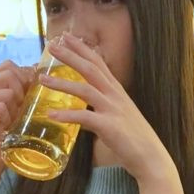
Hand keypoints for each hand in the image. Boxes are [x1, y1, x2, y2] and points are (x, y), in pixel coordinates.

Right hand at [0, 60, 35, 177]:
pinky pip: (0, 105)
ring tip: (7, 125)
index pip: (8, 66)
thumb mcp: (12, 113)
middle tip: (20, 112)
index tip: (31, 92)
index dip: (25, 76)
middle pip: (9, 73)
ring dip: (14, 111)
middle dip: (22, 92)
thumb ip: (20, 94)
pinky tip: (0, 130)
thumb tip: (38, 72)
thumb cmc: (0, 142)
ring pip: (8, 92)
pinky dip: (6, 118)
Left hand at [40, 32, 174, 181]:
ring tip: (42, 79)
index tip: (67, 37)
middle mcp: (116, 96)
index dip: (83, 49)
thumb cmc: (135, 139)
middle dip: (71, 55)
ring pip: (85, 90)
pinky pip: (85, 118)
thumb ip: (105, 108)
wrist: (151, 157)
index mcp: (118, 92)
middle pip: (91, 69)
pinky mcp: (109, 127)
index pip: (99, 64)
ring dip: (63, 83)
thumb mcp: (121, 116)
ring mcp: (113, 110)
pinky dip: (67, 116)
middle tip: (52, 44)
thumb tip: (87, 112)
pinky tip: (51, 115)